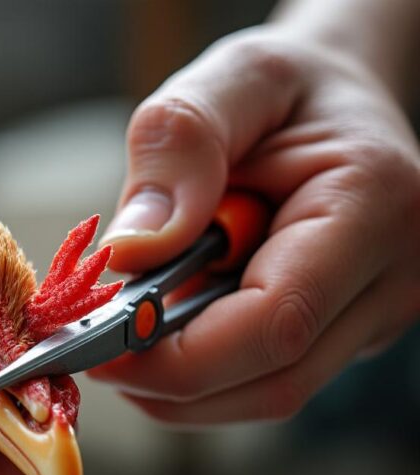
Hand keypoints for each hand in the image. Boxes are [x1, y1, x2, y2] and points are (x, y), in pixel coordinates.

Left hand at [92, 26, 419, 424]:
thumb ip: (180, 147)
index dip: (175, 355)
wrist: (330, 101)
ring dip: (178, 377)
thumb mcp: (228, 79)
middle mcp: (393, 277)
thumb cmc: (281, 89)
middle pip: (272, 381)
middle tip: (88, 347)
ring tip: (127, 320)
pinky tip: (168, 318)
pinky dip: (201, 365)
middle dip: (165, 377)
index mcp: (373, 206)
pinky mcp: (346, 335)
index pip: (276, 322)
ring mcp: (376, 316)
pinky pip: (264, 376)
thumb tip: (131, 252)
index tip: (93, 350)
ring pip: (266, 392)